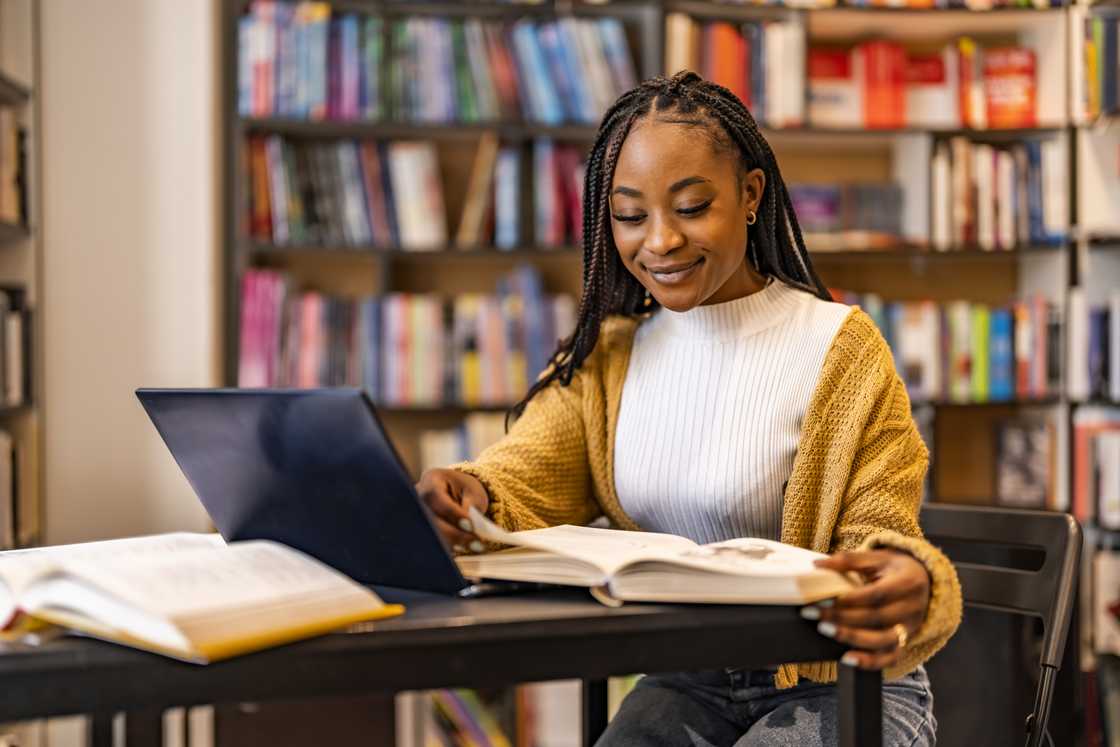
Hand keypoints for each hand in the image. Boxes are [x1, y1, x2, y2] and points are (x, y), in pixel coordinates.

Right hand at [415, 468, 489, 553]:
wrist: (456, 492)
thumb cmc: (464, 489)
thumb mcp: (473, 492)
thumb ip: (471, 506)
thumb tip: (470, 527)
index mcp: (430, 481)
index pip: (436, 497)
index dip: (453, 513)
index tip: (470, 526)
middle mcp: (417, 498)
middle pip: (430, 520)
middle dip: (454, 534)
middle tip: (477, 544)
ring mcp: (416, 515)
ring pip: (429, 534)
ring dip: (451, 544)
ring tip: (473, 547)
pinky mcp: (421, 530)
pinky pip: (431, 542)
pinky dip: (447, 548)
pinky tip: (462, 550)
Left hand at [802, 549, 930, 669]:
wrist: (923, 581)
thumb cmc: (895, 568)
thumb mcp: (877, 558)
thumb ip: (849, 560)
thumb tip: (817, 564)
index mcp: (907, 583)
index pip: (877, 594)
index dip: (850, 599)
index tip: (822, 599)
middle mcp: (912, 609)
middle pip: (876, 618)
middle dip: (842, 618)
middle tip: (813, 614)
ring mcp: (910, 628)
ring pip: (883, 640)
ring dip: (851, 638)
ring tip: (825, 630)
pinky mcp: (904, 643)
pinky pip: (889, 658)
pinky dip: (869, 662)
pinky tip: (846, 659)